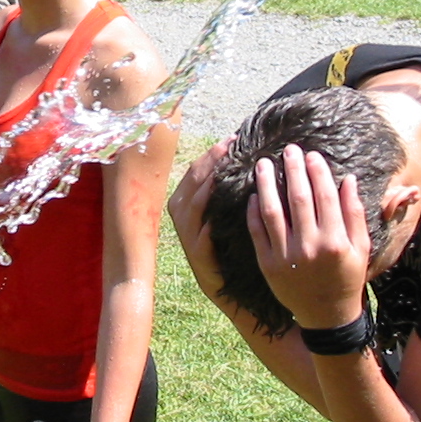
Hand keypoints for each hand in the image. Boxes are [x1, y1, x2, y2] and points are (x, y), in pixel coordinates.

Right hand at [167, 139, 231, 299]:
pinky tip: (219, 217)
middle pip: (193, 182)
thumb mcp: (221, 211)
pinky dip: (208, 227)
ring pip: (194, 206)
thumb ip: (222, 186)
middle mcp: (181, 216)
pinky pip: (201, 238)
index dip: (213, 153)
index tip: (233, 139)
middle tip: (230, 146)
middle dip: (211, 162)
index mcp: (185, 202)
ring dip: (208, 187)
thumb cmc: (226, 241)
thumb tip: (239, 154)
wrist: (225, 283)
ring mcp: (188, 236)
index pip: (196, 170)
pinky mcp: (198, 256)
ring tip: (225, 173)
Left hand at [246, 144, 369, 328]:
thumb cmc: (347, 277)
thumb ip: (354, 213)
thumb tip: (348, 179)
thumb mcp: (360, 248)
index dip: (317, 172)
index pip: (324, 196)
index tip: (311, 153)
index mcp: (336, 241)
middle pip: (298, 199)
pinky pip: (257, 232)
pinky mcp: (268, 265)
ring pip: (272, 212)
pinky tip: (253, 195)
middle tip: (287, 149)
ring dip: (266, 184)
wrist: (326, 314)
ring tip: (262, 164)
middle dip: (292, 170)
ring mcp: (286, 256)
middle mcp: (310, 247)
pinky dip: (253, 212)